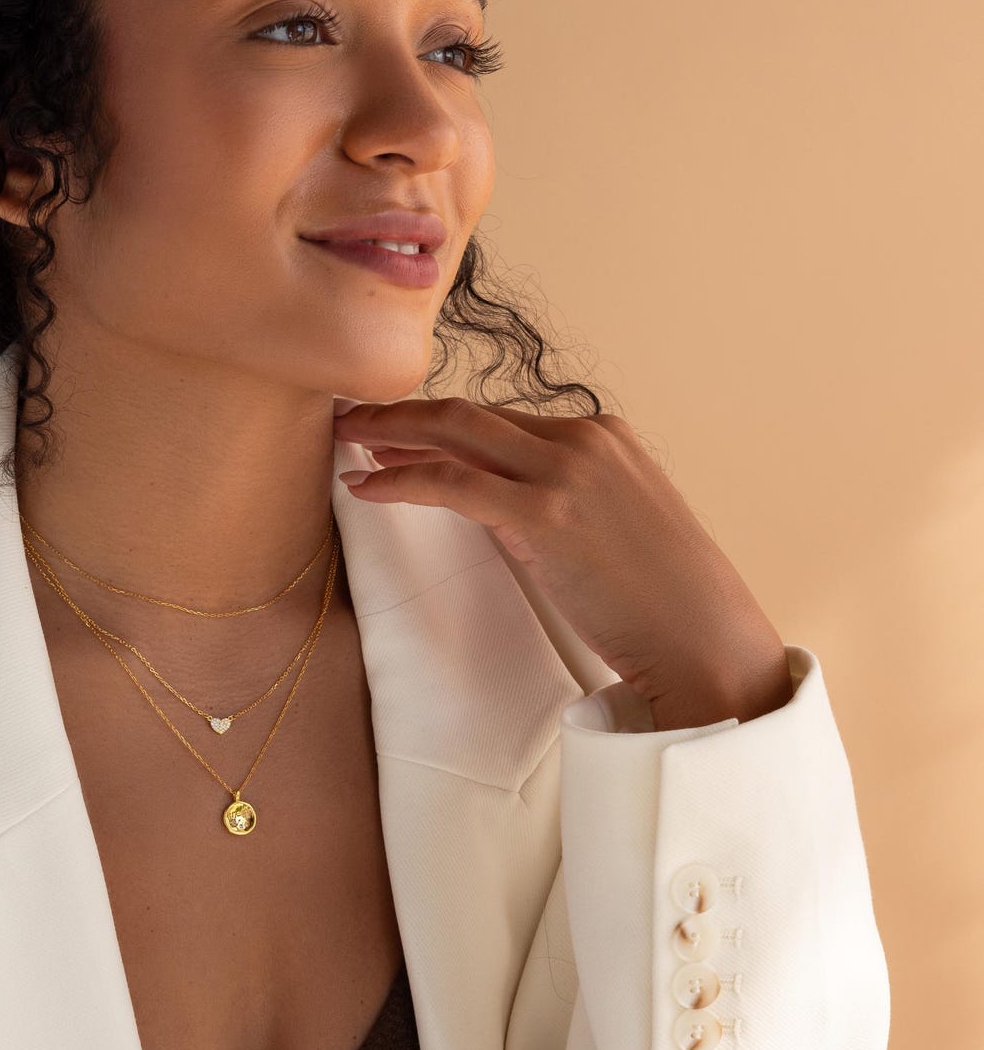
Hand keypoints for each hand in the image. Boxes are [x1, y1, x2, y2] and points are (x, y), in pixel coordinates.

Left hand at [333, 398, 794, 728]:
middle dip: (402, 412)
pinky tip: (364, 486)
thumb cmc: (660, 597)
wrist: (704, 637)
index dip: (439, 423)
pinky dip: (399, 480)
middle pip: (469, 413)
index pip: (501, 419)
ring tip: (344, 443)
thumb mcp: (615, 523)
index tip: (395, 432)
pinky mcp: (544, 514)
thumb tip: (496, 504)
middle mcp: (583, 439)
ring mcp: (564, 472)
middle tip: (350, 418)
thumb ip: (563, 498)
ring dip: (389, 433)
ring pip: (453, 434)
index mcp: (602, 434)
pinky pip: (450, 484)